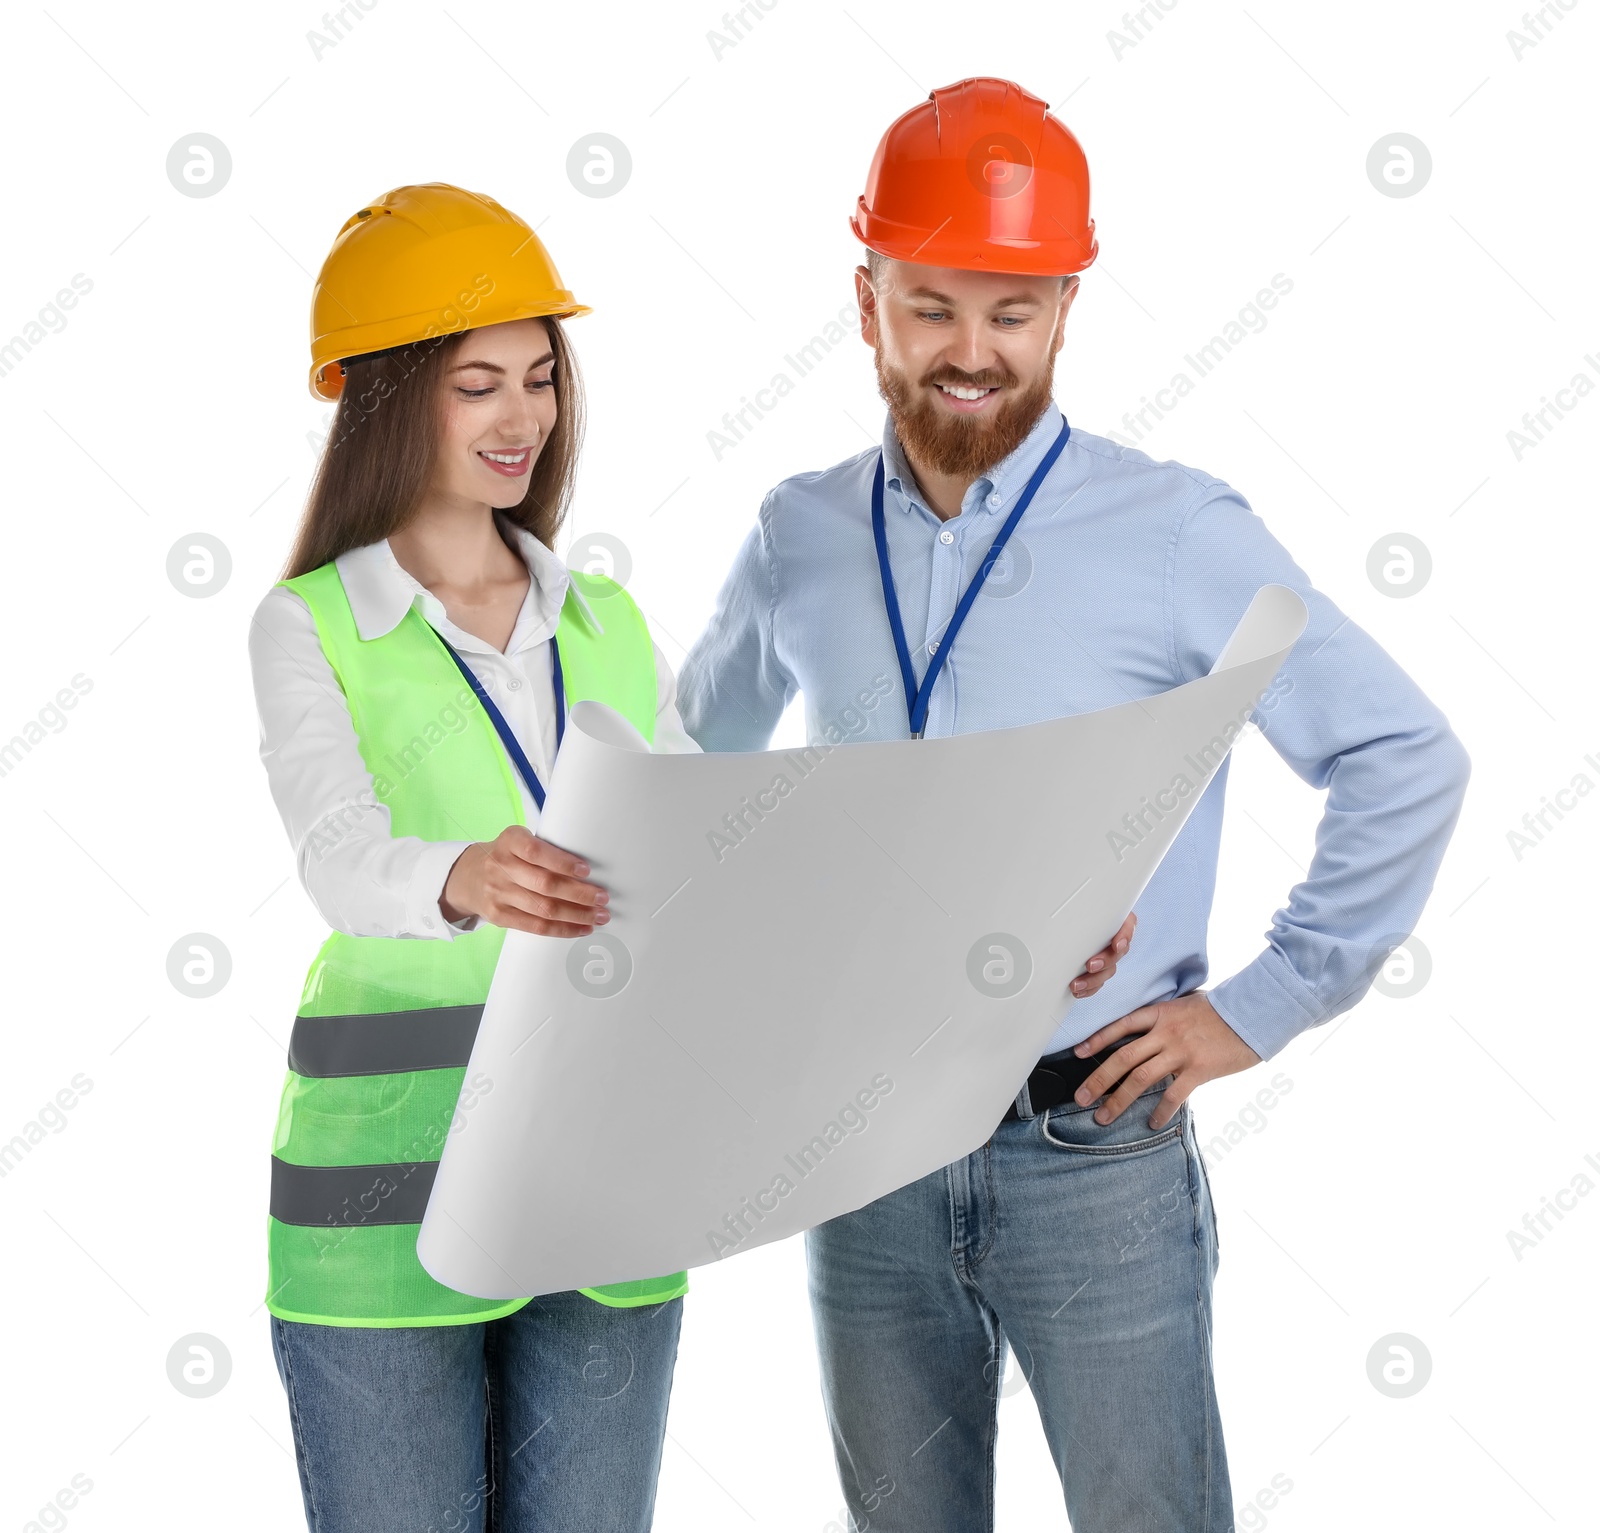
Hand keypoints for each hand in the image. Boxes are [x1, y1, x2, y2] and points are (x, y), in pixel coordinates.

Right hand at [440, 826, 608, 937]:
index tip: (587, 870)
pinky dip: (563, 929)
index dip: (562, 863)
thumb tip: (588, 871)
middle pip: (545, 884)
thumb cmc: (507, 856)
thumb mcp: (519, 841)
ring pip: (543, 909)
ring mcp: (498, 893)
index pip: (537, 852)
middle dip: (579, 894)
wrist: (467, 876)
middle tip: (603, 898)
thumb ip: (546, 850)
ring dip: (577, 915)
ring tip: (600, 916)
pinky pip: (535, 927)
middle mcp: (501, 866)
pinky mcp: (498, 916)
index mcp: (510, 841)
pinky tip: (582, 928)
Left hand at [1070, 912, 1135, 997]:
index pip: (1128, 925)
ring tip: (1077, 984)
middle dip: (1105, 961)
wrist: (1065, 917)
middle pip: (1119, 952)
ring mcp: (1108, 954)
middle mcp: (1115, 936)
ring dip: (1094, 979)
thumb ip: (1076, 906)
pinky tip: (1079, 991)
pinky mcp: (1100, 967)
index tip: (1116, 945)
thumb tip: (1058, 902)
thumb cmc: (1074, 909)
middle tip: (1090, 965)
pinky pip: (1099, 981)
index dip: (1125, 936)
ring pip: (1109, 970)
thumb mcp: (1077, 906)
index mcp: (1116, 918)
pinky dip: (1089, 988)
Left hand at [1071, 990, 1260, 1129]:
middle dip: (1098, 1080)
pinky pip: (1173, 1094)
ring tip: (1103, 1117)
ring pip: (1140, 1078)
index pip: (1120, 1026)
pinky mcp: (1198, 1070)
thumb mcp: (1186, 1005)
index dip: (1097, 1040)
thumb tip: (1148, 1031)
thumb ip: (1165, 1018)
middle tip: (1080, 1098)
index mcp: (1159, 1014)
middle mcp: (1165, 1033)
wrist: (1252, 1014)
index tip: (1077, 1054)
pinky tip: (1152, 1123)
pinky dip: (1160, 1110)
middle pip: (1123, 1058)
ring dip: (1118, 1100)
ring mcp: (1181, 1052)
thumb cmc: (1220, 1010)